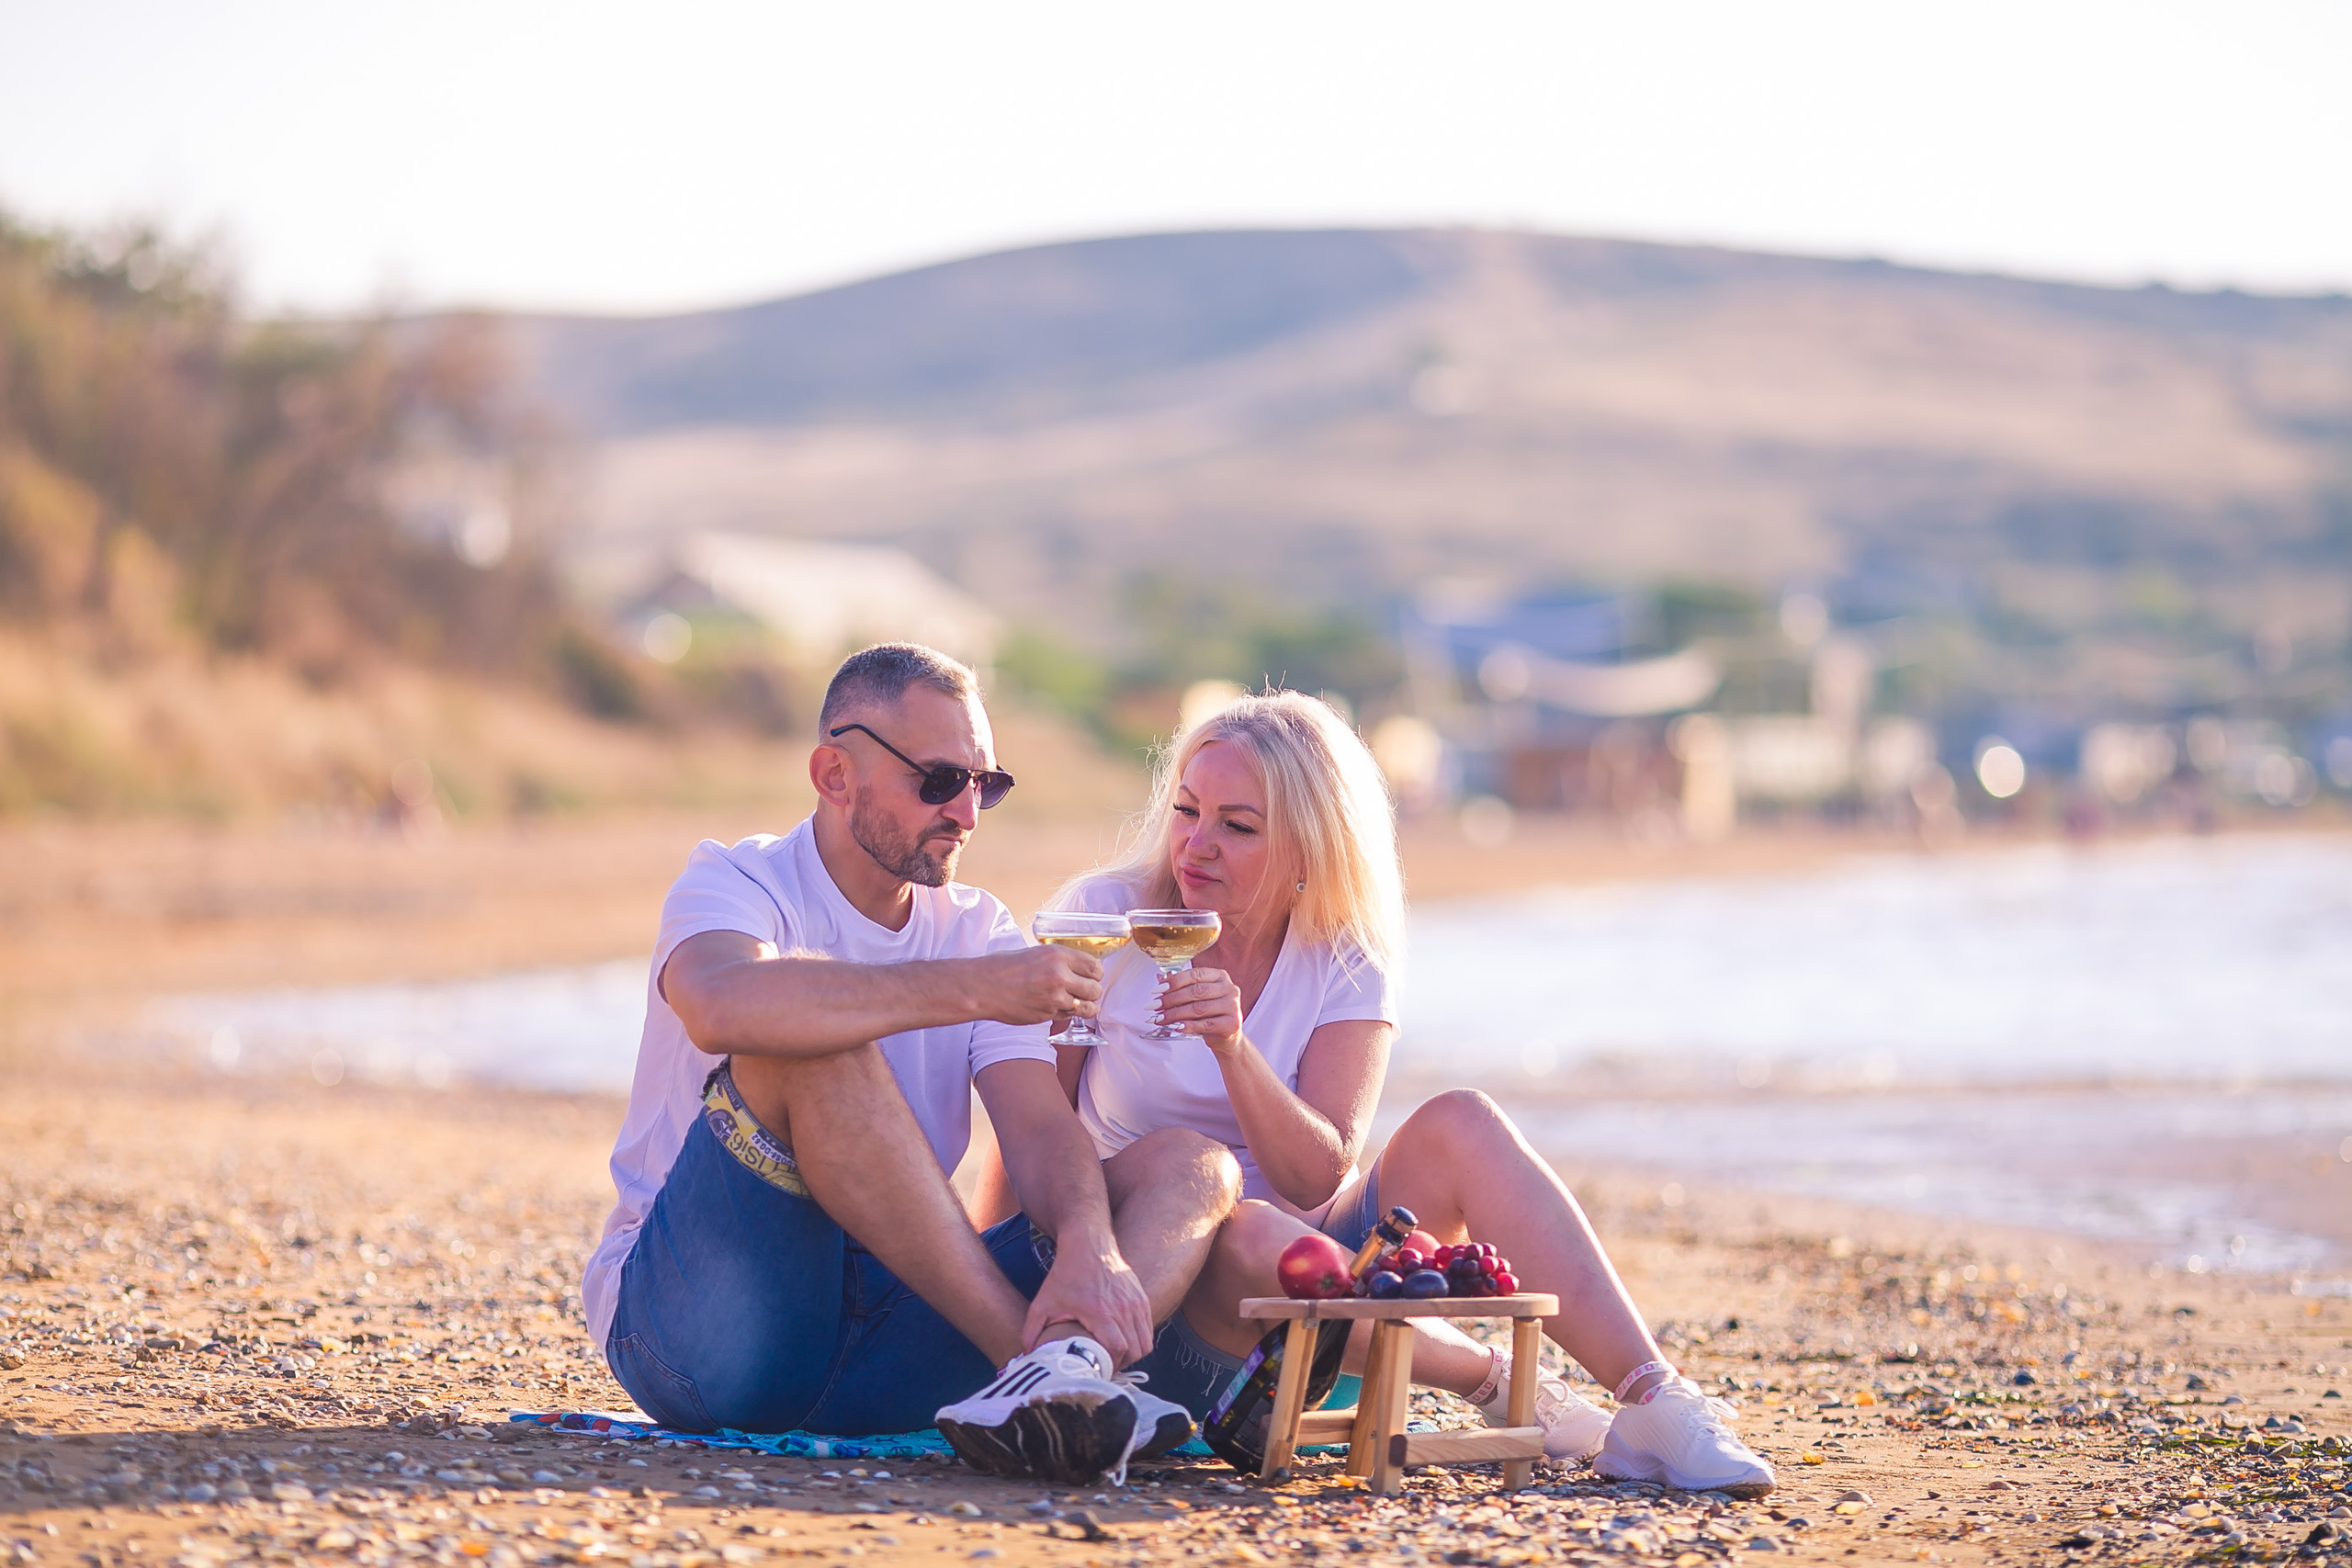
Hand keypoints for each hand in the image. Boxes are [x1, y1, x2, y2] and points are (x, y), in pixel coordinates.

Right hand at [970, 946, 1102, 1026]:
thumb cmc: (1003, 967)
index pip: (1095, 967)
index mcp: (1057, 956)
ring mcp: (1054, 999)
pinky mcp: (1046, 1015)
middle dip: (1092, 991)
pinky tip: (1056, 1006)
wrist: (982, 987)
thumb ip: (1059, 961)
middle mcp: (1059, 976)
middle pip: (1095, 989)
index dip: (1095, 973)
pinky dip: (1066, 1013)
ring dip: (1083, 1006)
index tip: (1092, 975)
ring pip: (1086, 1007)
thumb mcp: (1036, 953)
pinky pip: (1068, 1016)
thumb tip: (1078, 968)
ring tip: (1075, 1002)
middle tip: (1084, 990)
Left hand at [1022, 1234, 1156, 1366]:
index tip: (1097, 1368)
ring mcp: (1135, 1302)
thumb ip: (1031, 1330)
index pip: (1118, 1349)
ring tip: (1115, 1356)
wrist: (1088, 1243)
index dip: (1110, 1364)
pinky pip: (1148, 1327)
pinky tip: (1122, 1339)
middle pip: (1135, 1350)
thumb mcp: (1043, 1302)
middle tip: (1106, 1366)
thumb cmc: (1065, 1274)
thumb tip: (1026, 1354)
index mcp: (1100, 1312)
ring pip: (1145, 1341)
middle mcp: (1123, 1308)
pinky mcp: (1141, 1297)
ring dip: (1133, 1353)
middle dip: (1122, 1363)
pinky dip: (1139, 1339)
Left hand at [1154, 965, 1242, 1049]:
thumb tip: (1159, 979)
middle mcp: (1230, 989)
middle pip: (1196, 991)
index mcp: (1220, 976)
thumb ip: (1181, 987)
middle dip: (1172, 999)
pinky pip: (1205, 1024)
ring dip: (1175, 1014)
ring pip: (1199, 1008)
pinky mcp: (1232, 1024)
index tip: (1157, 989)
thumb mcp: (1198, 997)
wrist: (1227, 1036)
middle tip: (1155, 1006)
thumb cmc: (1210, 1013)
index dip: (1175, 981)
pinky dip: (1188, 1026)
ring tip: (1159, 1018)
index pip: (1195, 974)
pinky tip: (1175, 1027)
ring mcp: (1233, 1006)